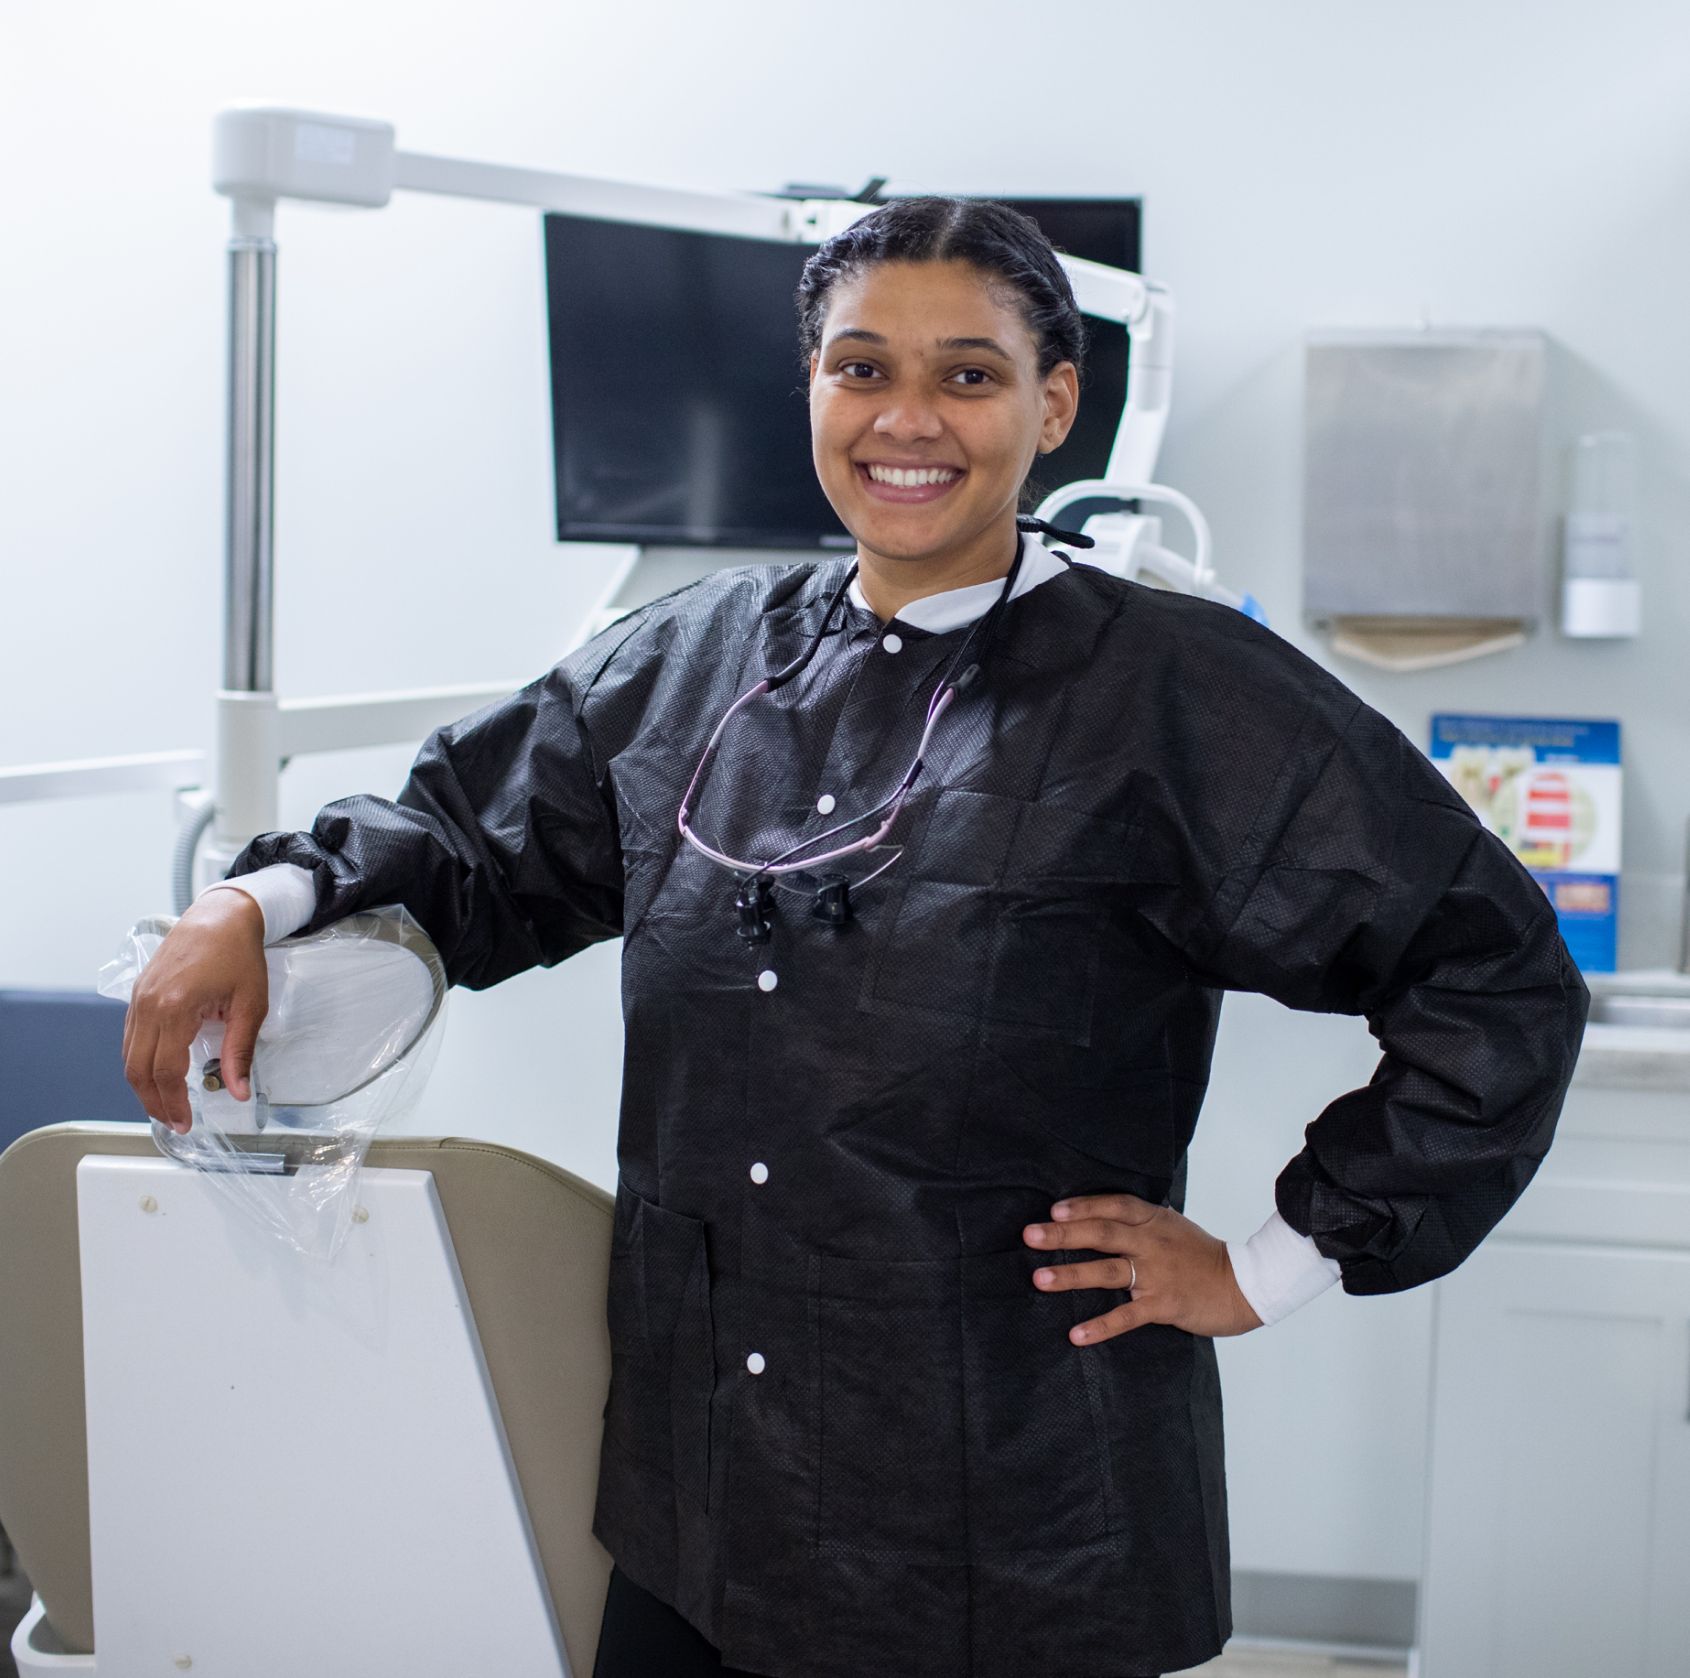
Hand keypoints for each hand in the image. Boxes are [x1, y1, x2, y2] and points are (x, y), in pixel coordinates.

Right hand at [122, 889, 268, 1133]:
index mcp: (175, 1007)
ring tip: (166, 1105)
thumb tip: (239, 1090)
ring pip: (128, 1056)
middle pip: (138, 1069)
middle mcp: (149, 1005)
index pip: (165, 1070)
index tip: (186, 1122)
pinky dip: (140, 1062)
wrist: (220, 916)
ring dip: (143, 1086)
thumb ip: (241, 1051)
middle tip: (174, 1122)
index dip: (174, 1102)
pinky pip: (130, 1038)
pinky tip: (158, 1075)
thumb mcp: (250, 1005)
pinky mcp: (138, 994)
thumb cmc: (238, 954)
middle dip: (154, 1102)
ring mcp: (139, 999)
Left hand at [1023, 1192, 1263, 1341]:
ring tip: (1039, 1279)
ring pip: (1107, 1271)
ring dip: (1071, 1275)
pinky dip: (1100, 1325)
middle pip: (1102, 1233)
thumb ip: (1141, 1221)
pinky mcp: (1164, 1305)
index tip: (1053, 1209)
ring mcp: (1157, 1274)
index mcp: (1154, 1220)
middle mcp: (1152, 1243)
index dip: (1083, 1205)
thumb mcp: (1173, 1226)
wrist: (1245, 1285)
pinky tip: (1076, 1334)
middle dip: (1063, 1234)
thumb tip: (1103, 1212)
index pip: (1114, 1205)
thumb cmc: (1202, 1255)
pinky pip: (1126, 1316)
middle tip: (1030, 1235)